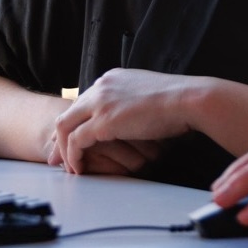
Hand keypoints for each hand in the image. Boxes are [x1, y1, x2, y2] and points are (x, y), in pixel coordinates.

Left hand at [52, 68, 201, 173]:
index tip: (74, 142)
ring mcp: (100, 101)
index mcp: (113, 78)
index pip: (85, 102)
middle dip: (60, 138)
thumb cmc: (179, 101)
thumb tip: (134, 121)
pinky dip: (73, 157)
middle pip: (69, 113)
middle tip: (58, 158)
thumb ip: (133, 104)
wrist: (189, 99)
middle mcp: (102, 86)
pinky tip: (79, 169)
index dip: (77, 124)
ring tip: (70, 168)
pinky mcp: (102, 120)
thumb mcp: (149, 96)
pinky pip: (75, 142)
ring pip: (65, 127)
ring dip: (64, 150)